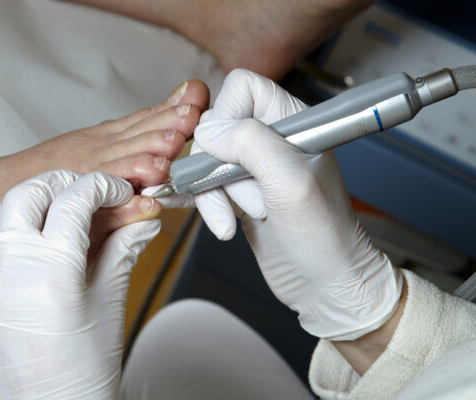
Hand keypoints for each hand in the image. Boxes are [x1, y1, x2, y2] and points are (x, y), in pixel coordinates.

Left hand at [0, 170, 160, 398]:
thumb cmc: (83, 375)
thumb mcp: (110, 306)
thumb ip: (123, 252)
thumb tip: (141, 222)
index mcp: (49, 273)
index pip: (73, 200)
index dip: (103, 187)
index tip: (121, 194)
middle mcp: (9, 271)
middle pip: (28, 194)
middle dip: (64, 184)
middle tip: (94, 194)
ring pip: (3, 213)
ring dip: (37, 202)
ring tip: (70, 214)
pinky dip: (21, 228)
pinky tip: (47, 242)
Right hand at [162, 69, 401, 339]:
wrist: (325, 286)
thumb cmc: (324, 236)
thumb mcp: (291, 184)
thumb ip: (251, 145)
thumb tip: (208, 130)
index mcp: (293, 121)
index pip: (242, 88)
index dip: (226, 115)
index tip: (226, 152)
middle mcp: (271, 138)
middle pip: (216, 126)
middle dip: (219, 167)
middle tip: (247, 196)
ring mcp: (253, 167)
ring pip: (206, 159)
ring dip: (213, 194)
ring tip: (236, 220)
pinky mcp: (239, 192)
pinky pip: (205, 185)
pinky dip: (203, 204)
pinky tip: (217, 223)